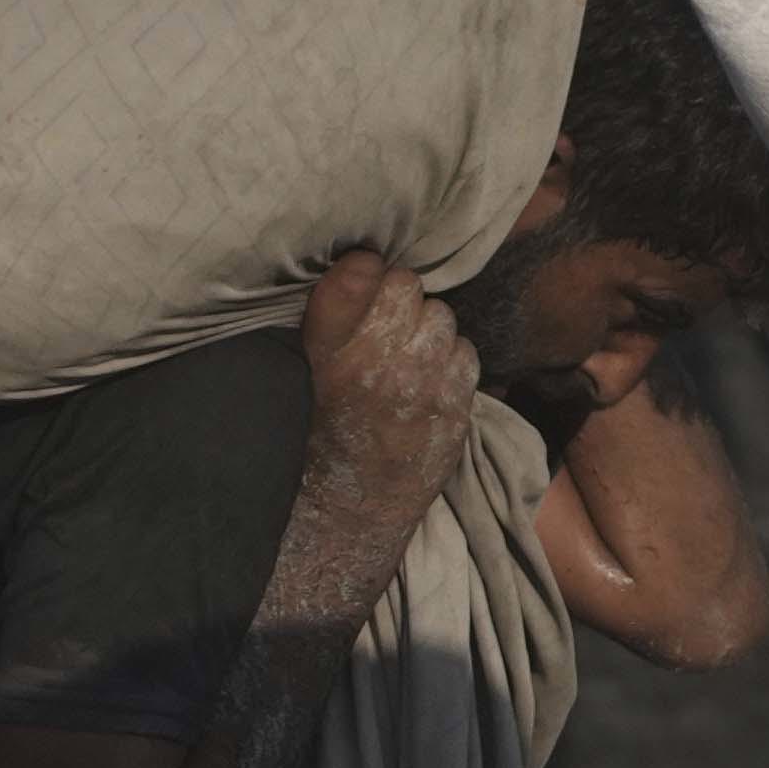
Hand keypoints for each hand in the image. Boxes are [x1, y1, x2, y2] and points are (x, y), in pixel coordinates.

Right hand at [303, 246, 487, 490]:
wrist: (353, 507)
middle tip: (384, 327)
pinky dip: (449, 360)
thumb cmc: (324, 432)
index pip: (358, 273)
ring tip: (406, 357)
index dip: (364, 267)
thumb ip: (330, 319)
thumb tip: (366, 260)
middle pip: (406, 284)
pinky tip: (427, 382)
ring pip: (440, 314)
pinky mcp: (454, 402)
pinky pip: (464, 350)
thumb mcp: (304, 375)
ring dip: (425, 328)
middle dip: (397, 298)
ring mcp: (421, 383)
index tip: (362, 278)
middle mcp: (375, 362)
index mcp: (326, 353)